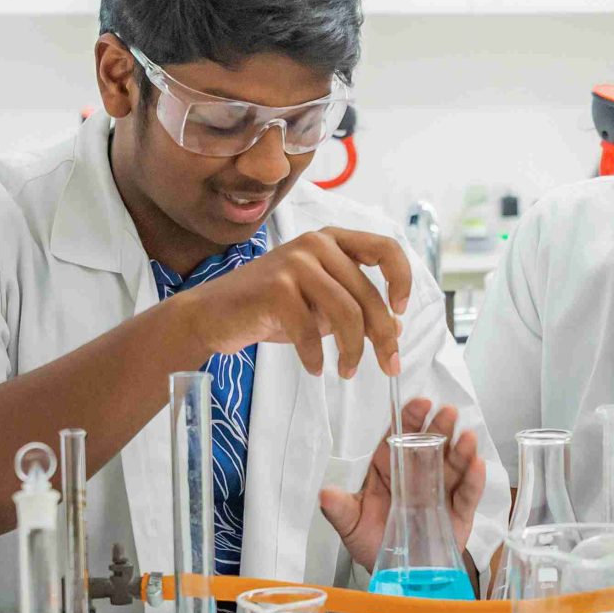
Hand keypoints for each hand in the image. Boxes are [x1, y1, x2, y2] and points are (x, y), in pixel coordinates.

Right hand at [183, 228, 411, 379]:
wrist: (212, 315)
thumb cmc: (269, 309)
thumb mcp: (319, 305)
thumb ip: (354, 307)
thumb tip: (396, 329)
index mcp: (331, 240)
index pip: (385, 248)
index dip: (401, 280)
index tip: (400, 313)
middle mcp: (315, 244)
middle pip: (368, 295)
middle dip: (383, 337)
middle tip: (388, 367)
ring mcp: (294, 263)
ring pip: (346, 315)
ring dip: (352, 351)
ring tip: (346, 371)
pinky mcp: (276, 288)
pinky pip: (311, 331)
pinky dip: (316, 357)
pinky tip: (315, 367)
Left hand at [319, 398, 484, 572]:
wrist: (399, 577)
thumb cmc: (374, 544)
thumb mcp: (352, 526)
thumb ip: (340, 510)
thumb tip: (325, 494)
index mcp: (389, 471)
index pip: (399, 439)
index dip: (409, 420)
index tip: (419, 403)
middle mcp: (416, 477)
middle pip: (429, 447)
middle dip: (439, 428)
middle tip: (448, 412)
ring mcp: (440, 493)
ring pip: (452, 466)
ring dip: (461, 450)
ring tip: (467, 437)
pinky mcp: (458, 514)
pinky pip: (468, 495)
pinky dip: (473, 481)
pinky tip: (477, 465)